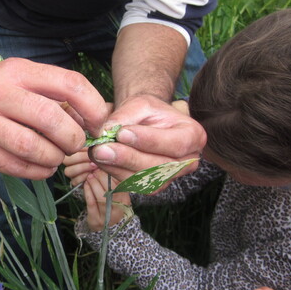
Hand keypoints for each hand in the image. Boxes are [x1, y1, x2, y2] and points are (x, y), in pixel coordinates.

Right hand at [0, 58, 108, 179]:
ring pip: (32, 147)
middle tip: (76, 144)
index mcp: (17, 70)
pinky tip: (43, 167)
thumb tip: (94, 122)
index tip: (99, 124)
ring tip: (57, 156)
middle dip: (74, 138)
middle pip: (51, 118)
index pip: (69, 83)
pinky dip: (39, 172)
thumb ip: (57, 94)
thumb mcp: (24, 78)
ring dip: (55, 157)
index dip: (93, 107)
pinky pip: (16, 167)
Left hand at [84, 169, 130, 231]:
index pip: (122, 185)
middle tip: (95, 169)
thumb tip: (106, 163)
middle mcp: (119, 209)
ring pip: (102, 197)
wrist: (105, 227)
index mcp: (126, 199)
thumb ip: (113, 181)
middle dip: (102, 178)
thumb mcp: (116, 194)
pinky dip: (88, 192)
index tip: (105, 164)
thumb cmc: (110, 205)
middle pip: (112, 191)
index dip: (113, 173)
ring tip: (90, 176)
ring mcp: (108, 216)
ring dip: (94, 184)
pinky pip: (92, 204)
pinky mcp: (96, 220)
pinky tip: (85, 185)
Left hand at [89, 95, 205, 183]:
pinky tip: (101, 161)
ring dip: (118, 168)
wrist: (145, 121)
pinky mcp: (153, 185)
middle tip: (102, 149)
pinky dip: (116, 173)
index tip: (122, 133)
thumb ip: (125, 117)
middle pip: (159, 166)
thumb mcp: (139, 104)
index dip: (149, 140)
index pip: (175, 143)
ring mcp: (171, 176)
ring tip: (97, 153)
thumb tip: (106, 131)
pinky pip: (135, 184)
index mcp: (193, 135)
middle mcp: (188, 161)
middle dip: (128, 157)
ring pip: (145, 179)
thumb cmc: (147, 110)